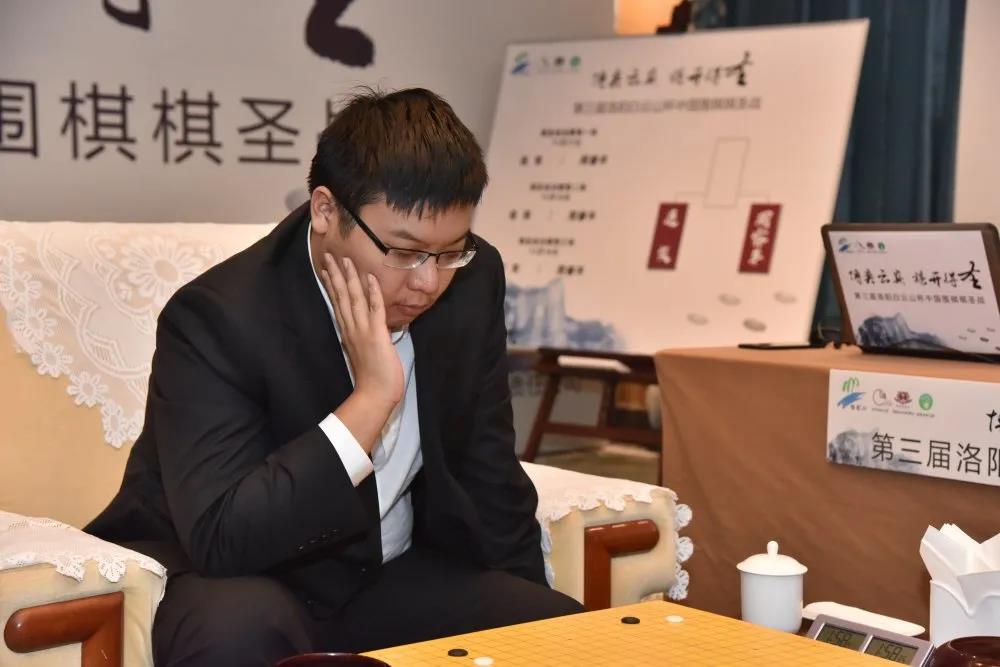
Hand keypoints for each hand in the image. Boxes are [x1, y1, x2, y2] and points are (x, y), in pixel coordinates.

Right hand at [320, 253, 403, 408]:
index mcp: (348, 332)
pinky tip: (370, 277)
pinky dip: (373, 292)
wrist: (375, 394)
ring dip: (350, 278)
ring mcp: (363, 330)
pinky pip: (375, 309)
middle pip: (341, 296)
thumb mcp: (363, 352)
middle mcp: (351, 328)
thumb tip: (364, 326)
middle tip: (329, 255)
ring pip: (354, 298)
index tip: (327, 268)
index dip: (332, 284)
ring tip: (346, 259)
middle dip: (336, 274)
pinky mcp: (376, 334)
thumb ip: (361, 337)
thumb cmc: (373, 378)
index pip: (338, 302)